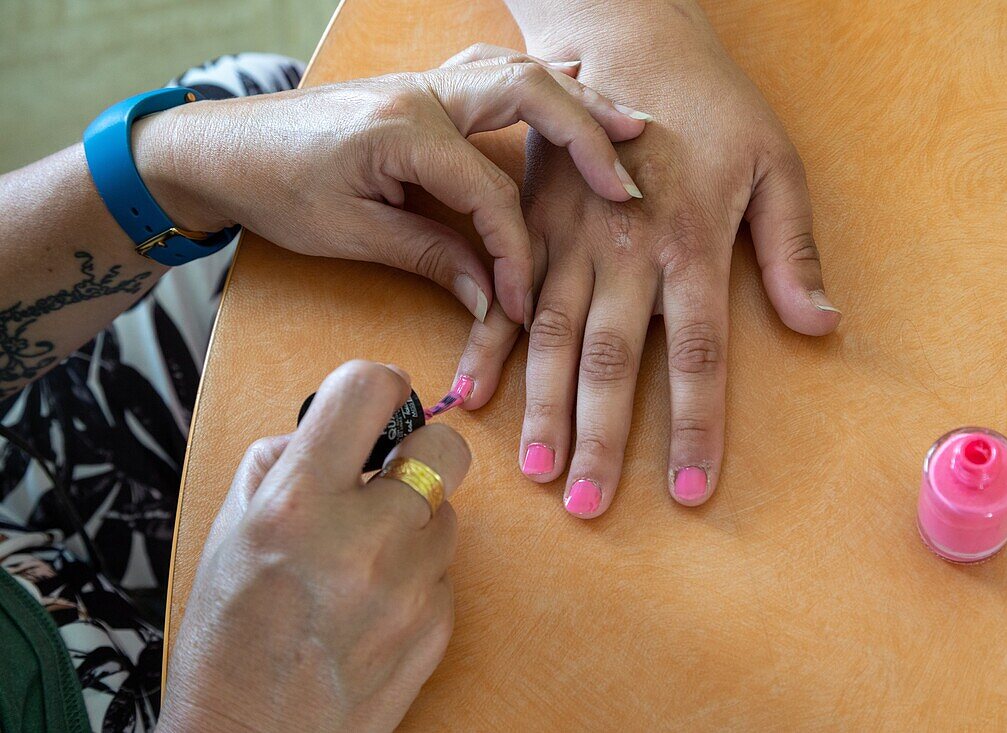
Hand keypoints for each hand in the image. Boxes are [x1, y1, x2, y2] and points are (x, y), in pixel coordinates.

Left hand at [133, 47, 647, 324]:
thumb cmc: (277, 189)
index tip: (525, 304)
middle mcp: (422, 91)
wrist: (223, 147)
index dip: (515, 254)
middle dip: (586, 137)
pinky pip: (494, 74)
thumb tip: (490, 297)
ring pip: (516, 73)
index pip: (488, 193)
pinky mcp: (422, 89)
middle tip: (629, 180)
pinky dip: (539, 85)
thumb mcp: (352, 234)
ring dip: (574, 99)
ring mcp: (423, 82)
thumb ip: (430, 256)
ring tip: (626, 126)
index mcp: (403, 129)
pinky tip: (567, 90)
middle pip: (528, 95)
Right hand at [160, 361, 470, 732]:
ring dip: (416, 519)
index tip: (374, 401)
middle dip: (419, 449)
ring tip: (367, 554)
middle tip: (386, 475)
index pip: (370, 390)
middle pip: (446, 445)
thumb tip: (332, 424)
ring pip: (450, 511)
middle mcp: (364, 539)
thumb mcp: (230, 531)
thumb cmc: (228, 639)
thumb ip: (283, 461)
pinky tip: (375, 600)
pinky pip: (447, 569)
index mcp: (299, 503)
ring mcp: (410, 588)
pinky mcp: (439, 627)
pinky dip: (420, 572)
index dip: (376, 385)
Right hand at [453, 1, 841, 516]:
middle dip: (601, 438)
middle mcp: (625, 251)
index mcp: (692, 244)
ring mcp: (569, 238)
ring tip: (534, 472)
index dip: (696, 429)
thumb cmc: (713, 106)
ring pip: (550, 337)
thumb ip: (792, 250)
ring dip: (540, 408)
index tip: (691, 493)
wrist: (632, 40)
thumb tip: (819, 325)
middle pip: (612, 361)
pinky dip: (485, 346)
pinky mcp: (530, 224)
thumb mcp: (775, 166)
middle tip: (586, 504)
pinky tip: (472, 394)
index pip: (698, 357)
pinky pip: (503, 294)